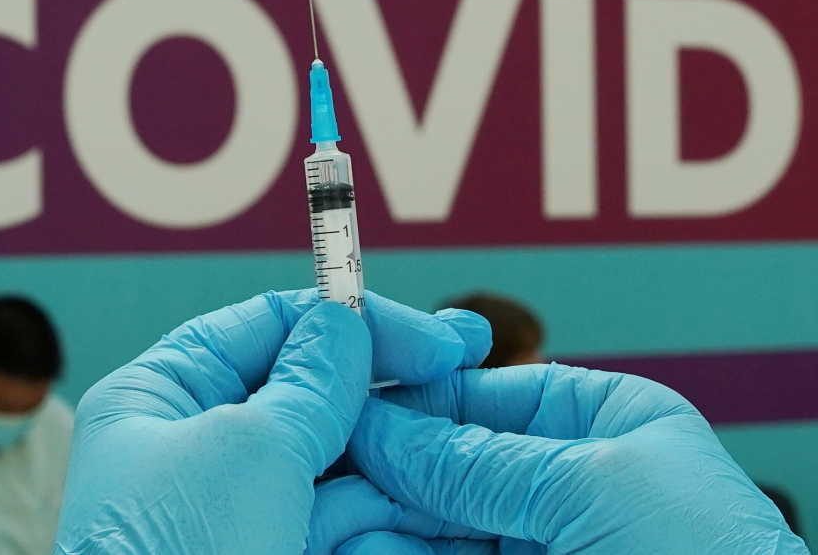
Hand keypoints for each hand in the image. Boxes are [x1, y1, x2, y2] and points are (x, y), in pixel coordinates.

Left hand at [54, 289, 490, 554]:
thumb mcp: (252, 446)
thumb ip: (312, 378)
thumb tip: (344, 323)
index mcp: (165, 395)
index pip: (269, 324)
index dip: (352, 321)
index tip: (429, 336)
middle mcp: (202, 443)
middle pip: (312, 388)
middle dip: (387, 380)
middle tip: (466, 359)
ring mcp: (245, 502)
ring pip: (340, 453)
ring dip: (400, 445)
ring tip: (463, 433)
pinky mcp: (279, 547)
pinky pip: (345, 512)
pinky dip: (388, 505)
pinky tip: (436, 502)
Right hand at [311, 364, 806, 554]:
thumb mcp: (592, 488)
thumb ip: (479, 461)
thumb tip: (386, 428)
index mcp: (602, 422)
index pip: (484, 393)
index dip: (416, 398)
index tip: (352, 405)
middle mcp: (563, 480)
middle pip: (450, 461)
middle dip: (390, 468)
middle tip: (330, 470)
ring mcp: (538, 542)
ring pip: (436, 521)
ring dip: (383, 517)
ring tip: (337, 515)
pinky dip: (398, 554)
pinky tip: (363, 548)